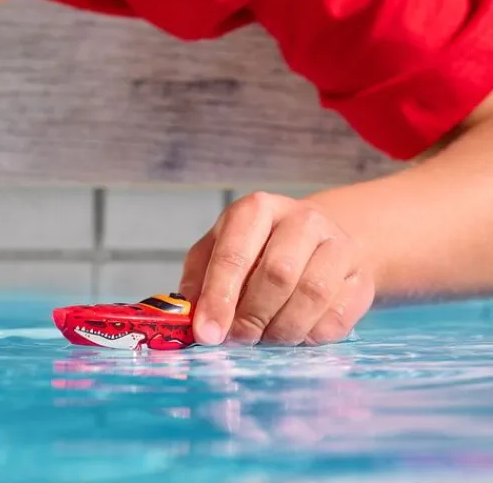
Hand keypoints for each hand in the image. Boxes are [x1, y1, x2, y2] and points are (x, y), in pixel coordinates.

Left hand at [179, 192, 374, 345]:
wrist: (318, 243)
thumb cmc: (257, 251)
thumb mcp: (218, 252)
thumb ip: (199, 282)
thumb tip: (188, 318)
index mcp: (256, 209)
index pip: (234, 253)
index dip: (219, 297)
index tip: (207, 333)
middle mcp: (300, 218)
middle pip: (277, 274)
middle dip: (252, 316)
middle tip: (238, 340)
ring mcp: (336, 244)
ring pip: (311, 294)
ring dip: (282, 329)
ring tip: (265, 339)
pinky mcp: (360, 276)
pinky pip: (338, 316)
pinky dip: (311, 336)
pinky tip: (296, 337)